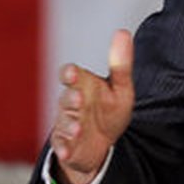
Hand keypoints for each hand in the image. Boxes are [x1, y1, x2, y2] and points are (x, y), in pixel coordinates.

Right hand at [50, 30, 134, 183]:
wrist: (103, 144)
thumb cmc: (108, 110)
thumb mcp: (121, 89)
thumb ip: (120, 64)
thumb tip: (122, 32)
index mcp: (83, 85)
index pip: (70, 75)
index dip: (69, 73)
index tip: (73, 73)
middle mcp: (71, 103)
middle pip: (66, 99)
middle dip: (71, 99)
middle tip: (79, 99)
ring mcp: (67, 123)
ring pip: (63, 122)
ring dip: (69, 125)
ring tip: (78, 128)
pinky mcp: (65, 143)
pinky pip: (61, 145)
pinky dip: (63, 148)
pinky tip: (67, 151)